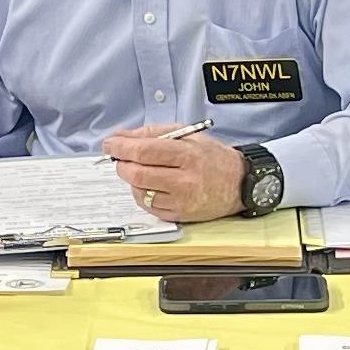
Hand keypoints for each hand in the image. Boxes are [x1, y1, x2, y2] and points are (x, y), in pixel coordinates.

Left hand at [102, 126, 243, 221]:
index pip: (144, 152)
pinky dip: (143, 194)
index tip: (109, 144)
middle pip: (137, 174)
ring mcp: (182, 201)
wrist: (240, 183)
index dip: (121, 148)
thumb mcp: (187, 135)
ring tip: (140, 171)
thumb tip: (120, 137)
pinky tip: (151, 186)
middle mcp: (185, 180)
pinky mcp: (180, 216)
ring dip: (132, 181)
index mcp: (187, 154)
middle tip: (121, 158)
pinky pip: (148, 206)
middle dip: (122, 164)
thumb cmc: (212, 157)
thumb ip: (152, 133)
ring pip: (139, 192)